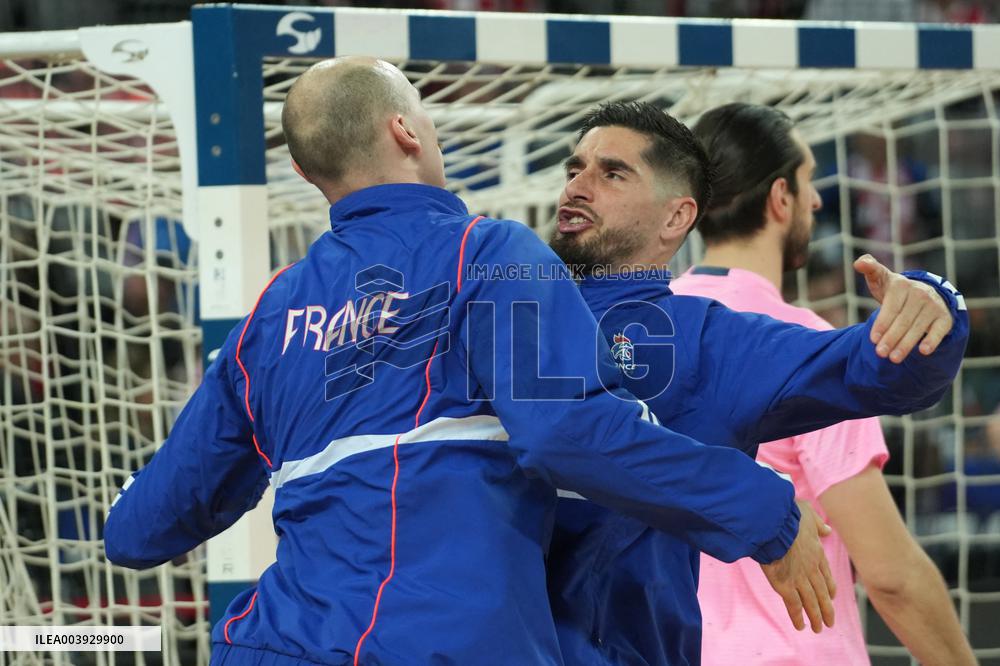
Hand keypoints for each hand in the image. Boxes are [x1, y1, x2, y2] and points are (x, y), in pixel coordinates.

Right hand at [760, 500, 835, 632]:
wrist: (774, 524)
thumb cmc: (788, 515)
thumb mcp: (808, 513)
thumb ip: (818, 523)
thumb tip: (827, 530)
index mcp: (816, 553)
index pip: (826, 575)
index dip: (830, 588)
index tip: (832, 597)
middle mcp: (811, 569)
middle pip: (821, 593)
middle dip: (826, 609)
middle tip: (830, 622)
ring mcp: (799, 579)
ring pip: (810, 603)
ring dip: (816, 617)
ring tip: (819, 628)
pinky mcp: (785, 586)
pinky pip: (793, 606)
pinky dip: (798, 617)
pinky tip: (800, 627)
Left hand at [854, 255, 952, 363]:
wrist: (924, 293)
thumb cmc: (895, 291)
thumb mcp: (882, 278)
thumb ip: (870, 269)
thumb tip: (859, 262)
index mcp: (902, 285)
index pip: (891, 308)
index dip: (882, 324)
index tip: (872, 339)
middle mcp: (920, 294)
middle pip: (903, 321)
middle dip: (891, 338)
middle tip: (880, 354)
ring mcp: (933, 306)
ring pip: (917, 328)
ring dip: (906, 345)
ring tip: (893, 359)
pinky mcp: (944, 318)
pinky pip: (939, 331)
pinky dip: (932, 341)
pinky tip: (923, 351)